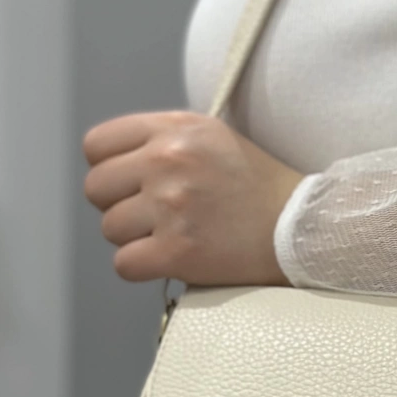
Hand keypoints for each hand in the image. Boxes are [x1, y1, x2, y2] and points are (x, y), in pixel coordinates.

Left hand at [82, 110, 305, 286]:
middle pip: (95, 188)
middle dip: (118, 205)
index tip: (130, 184)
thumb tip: (115, 161)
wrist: (300, 226)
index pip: (97, 145)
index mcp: (175, 129)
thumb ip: (164, 139)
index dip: (108, 168)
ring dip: (134, 238)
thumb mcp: (213, 136)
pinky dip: (143, 267)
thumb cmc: (258, 185)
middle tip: (152, 215)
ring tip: (172, 234)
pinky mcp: (177, 250)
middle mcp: (168, 161)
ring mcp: (171, 206)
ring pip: (109, 229)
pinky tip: (171, 258)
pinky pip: (124, 264)